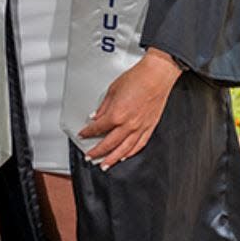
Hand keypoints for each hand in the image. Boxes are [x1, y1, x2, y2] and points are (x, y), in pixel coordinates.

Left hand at [78, 49, 181, 168]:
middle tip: (90, 157)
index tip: (83, 134)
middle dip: (97, 152)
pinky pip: (139, 145)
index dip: (88, 132)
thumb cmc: (137, 78)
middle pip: (109, 144)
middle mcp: (128, 125)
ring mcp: (140, 128)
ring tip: (105, 165)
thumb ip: (103, 106)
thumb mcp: (112, 90)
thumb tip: (96, 116)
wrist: (156, 76)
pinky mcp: (149, 128)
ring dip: (113, 159)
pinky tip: (125, 156)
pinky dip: (130, 153)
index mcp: (116, 114)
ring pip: (124, 150)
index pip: (98, 128)